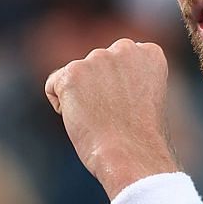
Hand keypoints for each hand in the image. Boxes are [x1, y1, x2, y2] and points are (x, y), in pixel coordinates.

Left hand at [44, 40, 178, 198]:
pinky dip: (62, 106)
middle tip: (114, 116)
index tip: (131, 108)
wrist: (130, 155)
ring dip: (81, 98)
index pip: (120, 61)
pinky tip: (83, 120)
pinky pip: (53, 86)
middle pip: (96, 65)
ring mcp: (97, 59)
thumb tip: (101, 79)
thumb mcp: (145, 97)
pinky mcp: (72, 73)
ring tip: (101, 120)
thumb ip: (128, 77)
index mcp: (149, 53)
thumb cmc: (139, 138)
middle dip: (98, 88)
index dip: (121, 89)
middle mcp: (125, 48)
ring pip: (75, 77)